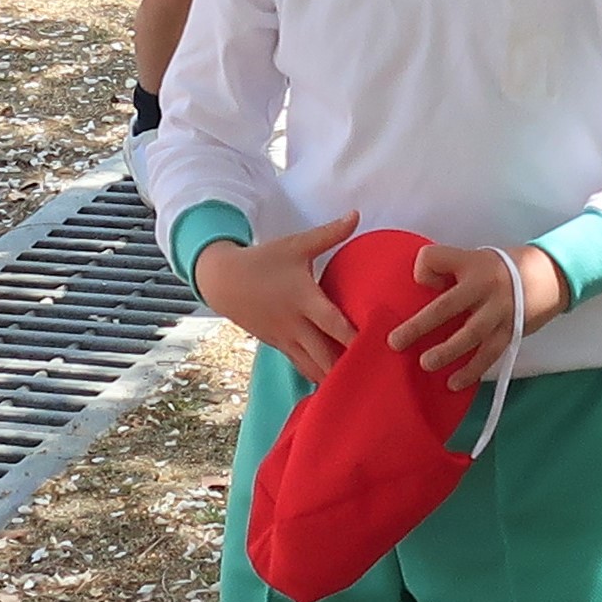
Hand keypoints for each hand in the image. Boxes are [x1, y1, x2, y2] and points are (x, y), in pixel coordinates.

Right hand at [192, 212, 359, 382]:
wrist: (224, 281)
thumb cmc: (265, 260)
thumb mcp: (297, 245)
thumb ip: (329, 234)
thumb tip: (356, 215)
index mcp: (304, 299)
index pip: (332, 323)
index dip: (353, 336)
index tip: (377, 346)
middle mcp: (295, 324)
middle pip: (324, 355)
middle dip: (347, 368)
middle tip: (375, 376)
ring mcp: (285, 339)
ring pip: (312, 366)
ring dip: (333, 377)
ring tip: (359, 386)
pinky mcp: (279, 346)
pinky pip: (301, 365)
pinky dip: (317, 375)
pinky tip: (335, 385)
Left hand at [389, 238, 566, 385]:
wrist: (551, 275)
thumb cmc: (503, 268)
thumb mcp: (477, 258)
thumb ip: (452, 272)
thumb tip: (425, 292)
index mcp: (471, 263)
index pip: (434, 259)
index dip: (423, 270)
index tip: (423, 282)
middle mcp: (484, 285)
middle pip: (446, 306)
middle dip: (419, 326)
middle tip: (395, 342)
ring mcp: (499, 311)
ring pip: (469, 335)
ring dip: (446, 352)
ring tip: (426, 364)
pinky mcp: (511, 331)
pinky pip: (489, 354)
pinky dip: (471, 370)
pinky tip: (454, 382)